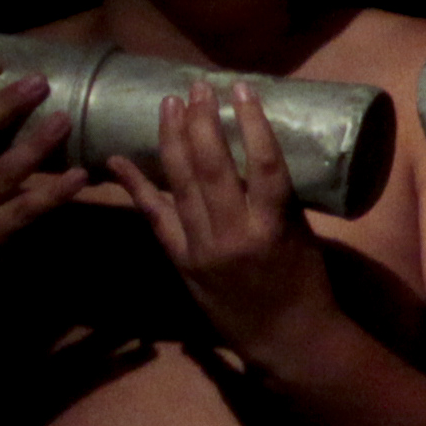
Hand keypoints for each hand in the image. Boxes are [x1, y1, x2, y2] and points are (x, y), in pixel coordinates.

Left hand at [108, 79, 334, 369]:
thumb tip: (252, 157)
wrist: (286, 337)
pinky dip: (137, 187)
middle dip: (202, 122)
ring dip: (172, 140)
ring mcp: (202, 248)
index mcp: (274, 226)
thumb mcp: (300, 235)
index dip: (252, 123)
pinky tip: (119, 160)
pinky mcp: (181, 261)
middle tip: (197, 87)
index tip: (242, 90)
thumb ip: (274, 199)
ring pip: (180, 184)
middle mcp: (234, 234)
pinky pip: (155, 217)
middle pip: (213, 167)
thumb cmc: (306, 283)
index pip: (264, 164)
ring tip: (169, 105)